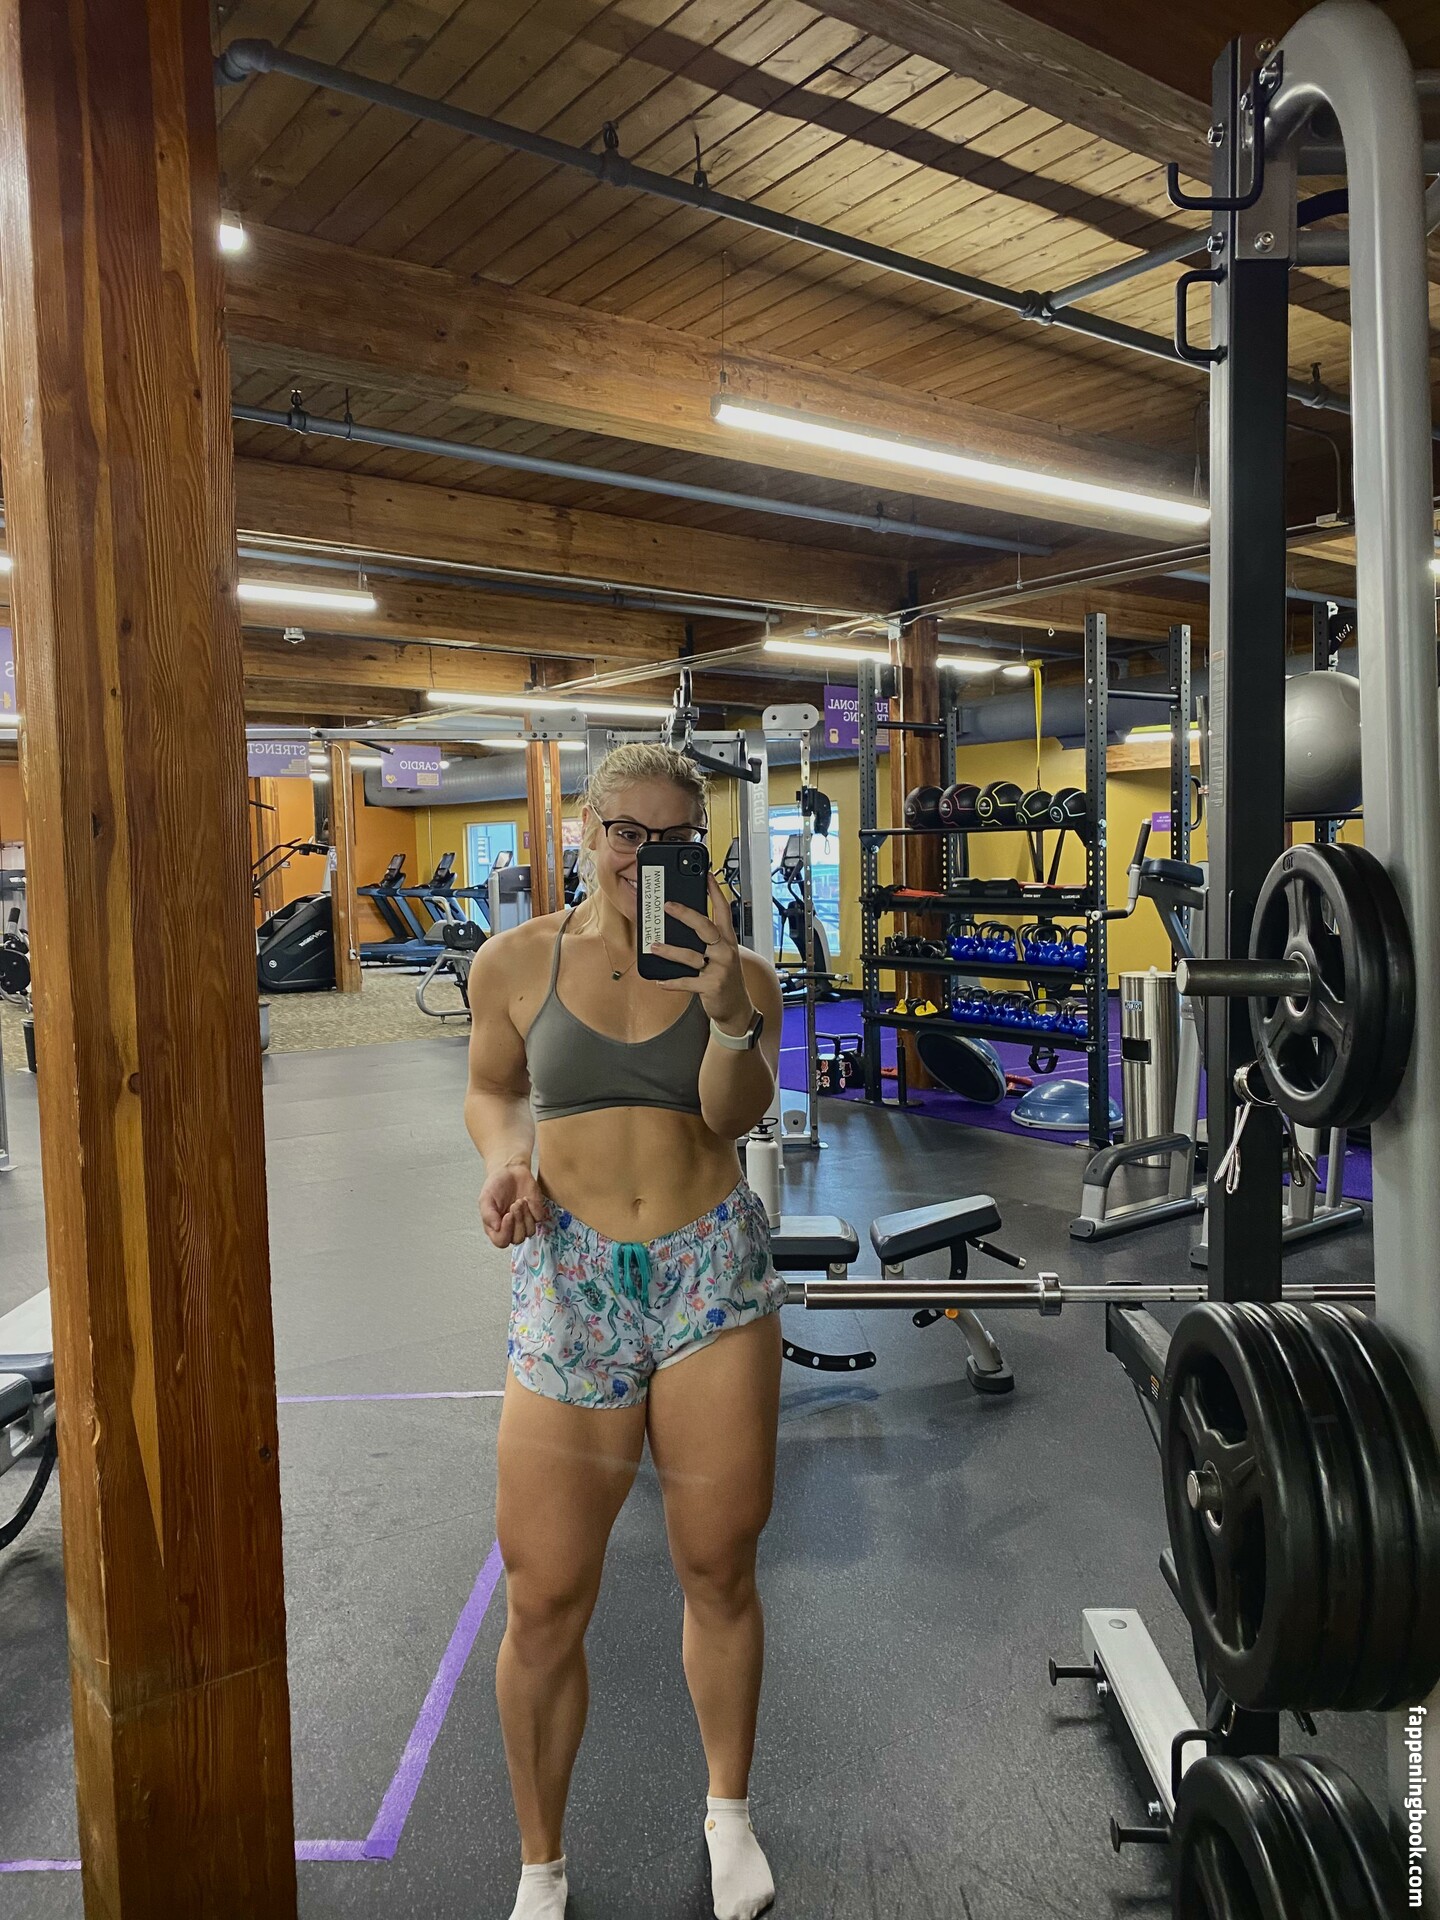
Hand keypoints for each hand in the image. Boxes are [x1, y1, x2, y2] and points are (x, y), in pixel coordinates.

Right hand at [479, 1163, 544, 1248]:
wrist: (509, 1171)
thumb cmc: (496, 1185)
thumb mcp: (485, 1198)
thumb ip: (488, 1214)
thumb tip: (496, 1228)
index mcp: (495, 1228)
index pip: (501, 1241)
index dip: (506, 1231)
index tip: (507, 1215)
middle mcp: (510, 1228)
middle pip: (517, 1239)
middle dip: (518, 1221)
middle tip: (514, 1204)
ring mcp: (524, 1222)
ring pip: (530, 1232)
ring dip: (526, 1216)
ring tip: (520, 1200)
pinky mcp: (536, 1213)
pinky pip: (539, 1219)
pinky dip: (534, 1208)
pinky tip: (527, 1198)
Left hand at [646, 873, 753, 1029]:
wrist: (737, 1008)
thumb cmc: (726, 978)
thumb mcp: (723, 955)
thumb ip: (708, 940)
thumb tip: (680, 925)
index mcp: (727, 940)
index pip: (723, 910)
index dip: (715, 892)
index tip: (706, 875)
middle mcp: (725, 951)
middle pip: (705, 927)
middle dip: (685, 914)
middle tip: (667, 906)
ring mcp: (719, 969)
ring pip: (691, 955)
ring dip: (670, 951)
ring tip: (654, 946)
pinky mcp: (711, 986)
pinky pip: (687, 981)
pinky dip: (672, 982)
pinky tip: (660, 981)